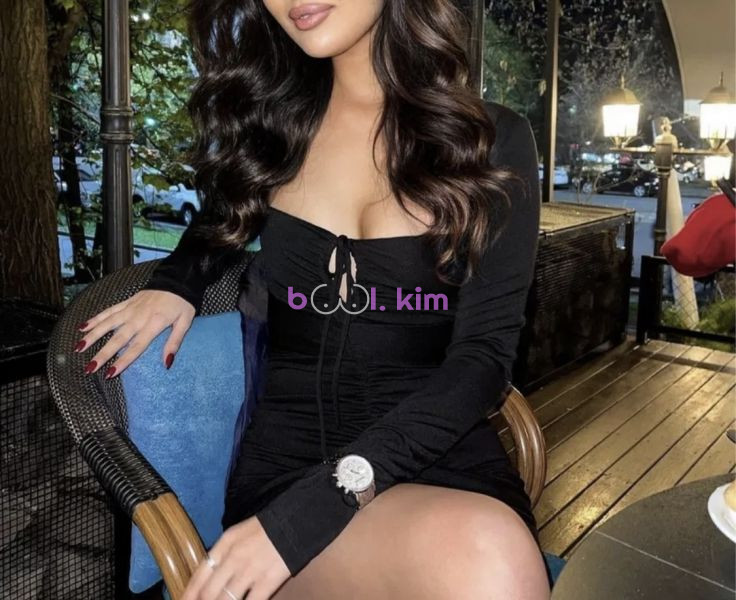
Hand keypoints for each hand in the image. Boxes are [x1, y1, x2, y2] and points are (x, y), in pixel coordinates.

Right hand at [74, 289, 195, 377]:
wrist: (177, 279)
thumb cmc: (183, 303)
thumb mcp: (185, 323)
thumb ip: (174, 342)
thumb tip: (167, 363)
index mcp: (153, 324)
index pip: (136, 347)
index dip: (123, 361)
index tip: (110, 373)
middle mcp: (138, 317)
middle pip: (118, 338)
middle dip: (103, 354)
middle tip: (89, 367)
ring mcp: (130, 308)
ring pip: (108, 323)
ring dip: (92, 336)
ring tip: (79, 348)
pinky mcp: (127, 302)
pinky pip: (109, 311)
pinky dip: (95, 318)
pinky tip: (83, 326)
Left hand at [182, 516, 290, 599]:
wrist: (297, 520)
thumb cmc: (267, 528)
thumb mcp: (239, 534)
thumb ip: (223, 553)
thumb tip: (210, 577)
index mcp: (225, 544)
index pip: (199, 576)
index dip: (189, 595)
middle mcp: (234, 558)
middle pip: (209, 594)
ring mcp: (250, 571)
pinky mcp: (268, 581)